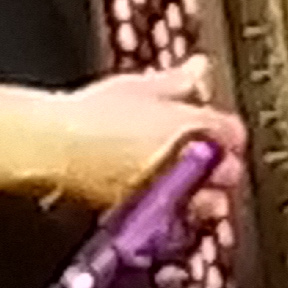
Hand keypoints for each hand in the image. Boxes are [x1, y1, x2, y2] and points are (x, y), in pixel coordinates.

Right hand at [46, 58, 246, 212]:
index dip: (225, 131)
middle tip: (204, 158)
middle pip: (229, 172)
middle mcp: (192, 165)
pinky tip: (159, 200)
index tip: (213, 129)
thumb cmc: (94, 114)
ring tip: (183, 185)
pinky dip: (174, 211)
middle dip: (221, 167)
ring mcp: (171, 194)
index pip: (234, 133)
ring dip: (203, 195)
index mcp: (198, 128)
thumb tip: (199, 68)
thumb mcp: (141, 86)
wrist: (54, 148)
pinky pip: (176, 219)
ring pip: (207, 202)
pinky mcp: (149, 218)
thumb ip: (179, 80)